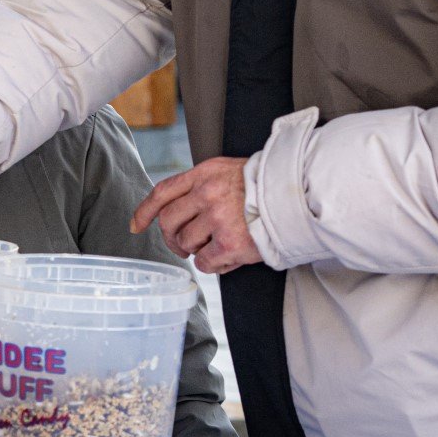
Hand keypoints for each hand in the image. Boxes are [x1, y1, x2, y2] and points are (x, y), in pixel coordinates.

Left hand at [130, 156, 261, 274]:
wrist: (301, 195)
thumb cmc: (266, 186)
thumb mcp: (229, 171)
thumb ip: (203, 184)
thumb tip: (178, 207)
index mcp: (205, 173)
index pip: (163, 192)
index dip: (145, 211)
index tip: (136, 225)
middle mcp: (207, 193)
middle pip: (168, 222)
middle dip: (171, 238)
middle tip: (183, 246)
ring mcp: (218, 218)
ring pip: (185, 243)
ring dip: (196, 250)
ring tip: (216, 246)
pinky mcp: (231, 243)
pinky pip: (205, 263)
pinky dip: (212, 265)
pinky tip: (227, 258)